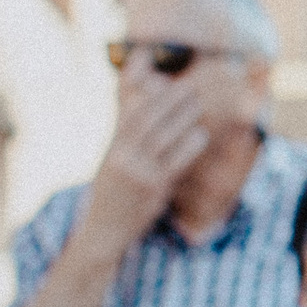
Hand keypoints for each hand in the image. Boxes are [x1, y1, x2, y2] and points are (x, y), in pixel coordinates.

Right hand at [79, 77, 211, 258]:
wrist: (105, 229)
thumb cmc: (114, 190)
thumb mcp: (114, 160)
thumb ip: (126, 133)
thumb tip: (137, 103)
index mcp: (112, 148)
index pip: (128, 113)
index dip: (142, 91)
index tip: (160, 77)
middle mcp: (122, 159)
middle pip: (147, 121)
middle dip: (168, 101)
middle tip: (188, 86)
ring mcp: (137, 174)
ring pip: (162, 139)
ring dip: (182, 119)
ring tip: (197, 104)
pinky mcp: (153, 190)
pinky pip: (175, 163)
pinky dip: (189, 147)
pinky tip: (201, 135)